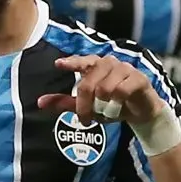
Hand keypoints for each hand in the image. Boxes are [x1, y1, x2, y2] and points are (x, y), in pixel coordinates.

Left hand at [37, 54, 165, 125]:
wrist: (141, 113)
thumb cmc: (112, 105)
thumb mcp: (87, 106)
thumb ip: (65, 103)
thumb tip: (39, 102)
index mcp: (95, 65)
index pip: (82, 61)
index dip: (71, 63)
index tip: (58, 64)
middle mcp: (109, 63)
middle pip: (88, 83)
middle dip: (84, 105)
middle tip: (85, 120)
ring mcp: (125, 69)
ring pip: (104, 88)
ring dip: (102, 106)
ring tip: (106, 112)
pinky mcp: (138, 78)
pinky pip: (122, 91)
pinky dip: (117, 104)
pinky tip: (119, 108)